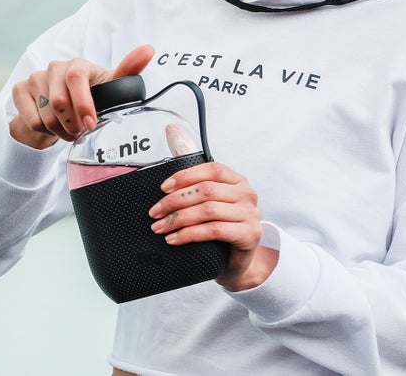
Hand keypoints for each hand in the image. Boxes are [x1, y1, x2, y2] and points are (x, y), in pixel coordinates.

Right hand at [8, 44, 154, 148]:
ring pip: (45, 114)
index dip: (83, 103)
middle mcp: (55, 67)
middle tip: (79, 132)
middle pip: (58, 100)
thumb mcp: (110, 89)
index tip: (91, 124)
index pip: (76, 77)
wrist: (61, 112)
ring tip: (67, 131)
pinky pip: (31, 119)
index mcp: (78, 65)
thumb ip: (128, 71)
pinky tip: (51, 128)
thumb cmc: (91, 98)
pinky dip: (43, 131)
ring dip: (59, 131)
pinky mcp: (20, 90)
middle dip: (71, 124)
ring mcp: (35, 77)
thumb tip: (148, 49)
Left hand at [147, 162, 278, 290]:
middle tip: (155, 213)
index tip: (163, 188)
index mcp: (236, 180)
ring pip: (208, 210)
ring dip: (178, 219)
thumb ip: (192, 181)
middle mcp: (246, 194)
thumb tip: (170, 142)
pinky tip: (174, 239)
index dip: (185, 176)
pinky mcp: (249, 234)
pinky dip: (190, 234)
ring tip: (160, 227)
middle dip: (175, 201)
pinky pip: (215, 230)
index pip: (211, 169)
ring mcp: (250, 214)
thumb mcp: (208, 203)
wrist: (237, 262)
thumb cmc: (220, 229)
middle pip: (206, 190)